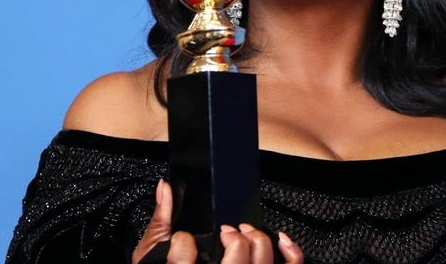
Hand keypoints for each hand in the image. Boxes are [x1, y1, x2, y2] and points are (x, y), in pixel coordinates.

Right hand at [133, 179, 302, 263]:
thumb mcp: (153, 259)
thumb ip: (161, 225)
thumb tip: (165, 189)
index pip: (184, 256)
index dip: (182, 241)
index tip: (182, 239)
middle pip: (236, 255)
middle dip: (231, 236)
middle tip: (224, 232)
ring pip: (262, 261)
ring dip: (257, 240)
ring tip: (246, 234)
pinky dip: (291, 254)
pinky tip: (281, 240)